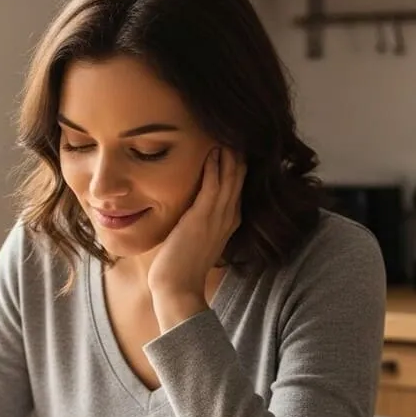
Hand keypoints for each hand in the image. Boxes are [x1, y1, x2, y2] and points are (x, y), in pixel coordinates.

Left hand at [147, 147, 244, 329]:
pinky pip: (213, 187)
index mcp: (228, 221)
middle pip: (239, 176)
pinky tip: (213, 151)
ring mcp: (217, 218)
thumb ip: (199, 222)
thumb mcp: (195, 239)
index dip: (236, 163)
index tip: (232, 141)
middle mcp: (228, 217)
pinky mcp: (202, 219)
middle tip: (235, 128)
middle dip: (237, 152)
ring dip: (228, 154)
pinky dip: (215, 168)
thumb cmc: (180, 267)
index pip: (237, 185)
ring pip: (230, 178)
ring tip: (227, 131)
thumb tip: (191, 212)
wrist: (177, 288)